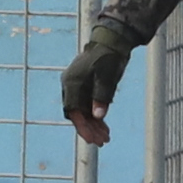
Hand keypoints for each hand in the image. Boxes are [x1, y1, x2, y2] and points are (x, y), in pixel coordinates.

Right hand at [61, 27, 135, 145]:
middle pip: (77, 114)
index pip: (73, 111)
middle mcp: (70, 86)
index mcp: (71, 83)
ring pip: (82, 111)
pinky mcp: (84, 87)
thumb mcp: (107, 77)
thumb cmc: (109, 56)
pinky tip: (103, 126)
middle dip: (89, 129)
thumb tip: (97, 116)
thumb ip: (102, 96)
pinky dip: (95, 116)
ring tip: (106, 137)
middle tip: (102, 142)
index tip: (92, 140)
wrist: (112, 40)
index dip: (82, 127)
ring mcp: (76, 86)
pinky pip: (87, 106)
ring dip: (93, 125)